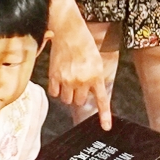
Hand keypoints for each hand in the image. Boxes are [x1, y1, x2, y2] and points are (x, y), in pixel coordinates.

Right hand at [47, 9, 111, 129]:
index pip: (101, 100)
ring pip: (67, 100)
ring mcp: (68, 79)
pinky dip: (56, 89)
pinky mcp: (54, 76)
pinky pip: (54, 94)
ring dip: (67, 93)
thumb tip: (90, 94)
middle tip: (77, 83)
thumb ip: (94, 79)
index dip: (104, 115)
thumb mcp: (96, 62)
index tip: (105, 127)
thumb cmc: (84, 45)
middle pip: (79, 102)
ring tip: (67, 80)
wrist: (69, 31)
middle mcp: (82, 80)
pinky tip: (58, 78)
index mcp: (96, 76)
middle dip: (78, 95)